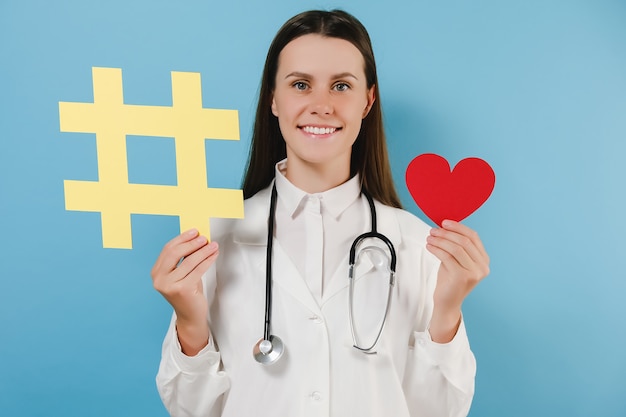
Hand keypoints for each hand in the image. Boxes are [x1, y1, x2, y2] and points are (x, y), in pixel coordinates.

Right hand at [151, 229, 218, 354]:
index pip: (168, 249)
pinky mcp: (181, 290)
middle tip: (204, 238)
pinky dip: (207, 260)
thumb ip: (184, 258)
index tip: (194, 231)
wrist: (190, 316)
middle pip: (175, 253)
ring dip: (203, 251)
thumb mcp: (182, 273)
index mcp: (156, 272)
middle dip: (191, 243)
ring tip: (213, 245)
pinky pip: (198, 270)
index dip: (182, 238)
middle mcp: (159, 279)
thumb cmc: (187, 292)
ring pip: (189, 261)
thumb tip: (196, 238)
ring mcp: (169, 285)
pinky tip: (214, 255)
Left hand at [425, 220, 489, 342]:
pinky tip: (429, 246)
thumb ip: (456, 245)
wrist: (447, 302)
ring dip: (440, 240)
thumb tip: (444, 226)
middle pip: (464, 241)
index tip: (444, 222)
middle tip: (433, 230)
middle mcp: (482, 266)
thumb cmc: (450, 280)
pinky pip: (447, 256)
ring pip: (455, 248)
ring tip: (429, 237)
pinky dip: (436, 249)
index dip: (458, 227)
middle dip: (446, 233)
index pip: (473, 237)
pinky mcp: (462, 277)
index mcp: (484, 260)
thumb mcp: (456, 260)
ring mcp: (474, 272)